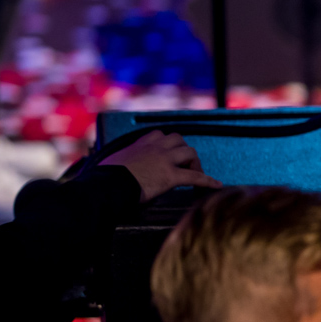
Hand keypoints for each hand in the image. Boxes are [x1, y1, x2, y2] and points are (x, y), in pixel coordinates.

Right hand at [101, 131, 221, 200]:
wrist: (106, 186)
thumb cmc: (104, 178)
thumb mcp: (110, 162)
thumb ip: (119, 161)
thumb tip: (112, 168)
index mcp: (139, 144)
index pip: (159, 135)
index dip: (167, 144)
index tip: (169, 152)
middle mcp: (154, 148)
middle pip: (178, 139)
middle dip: (183, 150)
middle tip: (183, 164)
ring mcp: (164, 160)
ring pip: (189, 152)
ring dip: (194, 162)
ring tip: (194, 174)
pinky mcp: (170, 176)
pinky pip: (195, 176)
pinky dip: (208, 181)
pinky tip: (216, 185)